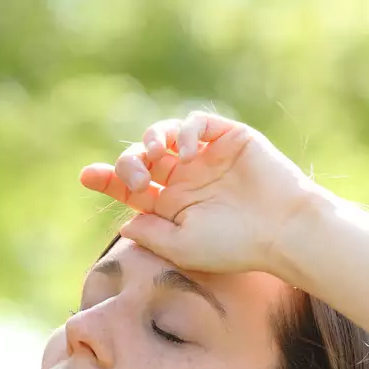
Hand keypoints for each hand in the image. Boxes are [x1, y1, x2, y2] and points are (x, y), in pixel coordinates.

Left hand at [80, 111, 323, 274]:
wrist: (282, 230)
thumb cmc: (234, 246)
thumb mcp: (181, 246)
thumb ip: (149, 233)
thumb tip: (122, 220)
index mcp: (171, 206)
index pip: (131, 188)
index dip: (107, 179)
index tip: (86, 176)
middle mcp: (185, 179)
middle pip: (141, 159)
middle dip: (127, 164)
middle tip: (135, 180)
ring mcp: (205, 157)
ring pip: (163, 135)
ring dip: (149, 140)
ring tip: (154, 156)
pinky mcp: (227, 138)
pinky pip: (195, 122)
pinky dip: (183, 129)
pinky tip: (184, 149)